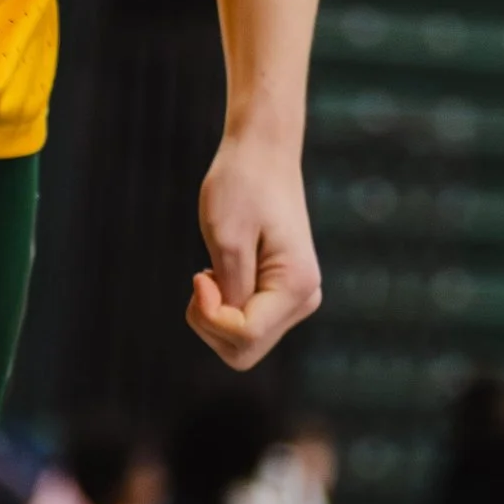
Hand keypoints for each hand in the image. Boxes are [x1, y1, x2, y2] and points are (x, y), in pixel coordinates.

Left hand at [188, 131, 321, 368]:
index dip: (210, 315)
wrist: (262, 153)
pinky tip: (221, 274)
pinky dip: (222, 309)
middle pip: (243, 350)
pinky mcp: (284, 293)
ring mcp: (297, 298)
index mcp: (296, 286)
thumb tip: (227, 325)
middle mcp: (304, 298)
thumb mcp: (226, 237)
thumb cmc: (241, 186)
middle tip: (202, 277)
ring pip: (244, 343)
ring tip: (211, 271)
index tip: (199, 273)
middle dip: (211, 323)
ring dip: (215, 316)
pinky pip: (246, 324)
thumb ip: (227, 292)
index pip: (245, 336)